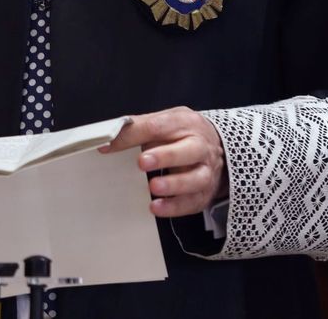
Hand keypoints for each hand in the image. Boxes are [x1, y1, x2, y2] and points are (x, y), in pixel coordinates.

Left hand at [100, 106, 225, 218]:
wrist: (218, 147)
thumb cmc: (184, 134)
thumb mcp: (166, 121)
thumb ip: (140, 127)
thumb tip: (110, 137)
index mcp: (185, 123)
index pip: (159, 126)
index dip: (133, 136)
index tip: (109, 145)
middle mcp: (200, 146)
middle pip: (188, 151)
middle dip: (166, 157)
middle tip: (143, 162)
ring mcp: (206, 170)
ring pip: (196, 179)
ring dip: (174, 184)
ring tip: (153, 187)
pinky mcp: (205, 193)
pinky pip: (193, 202)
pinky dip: (175, 207)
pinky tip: (157, 207)